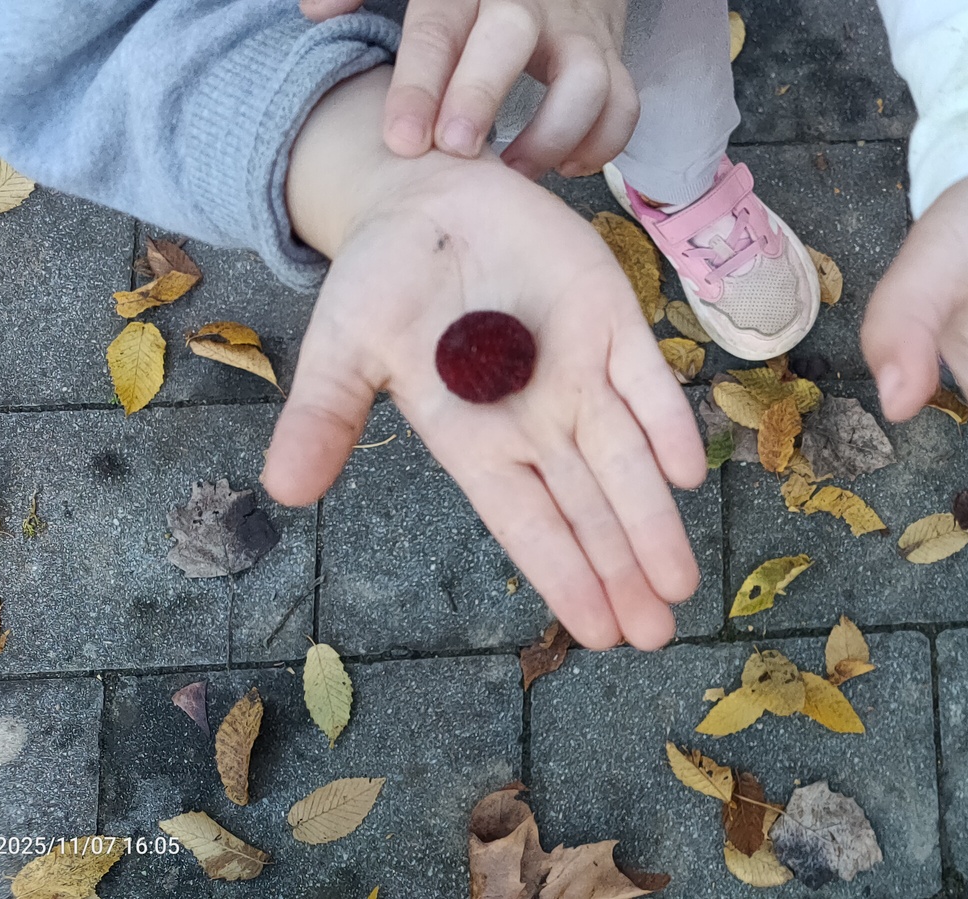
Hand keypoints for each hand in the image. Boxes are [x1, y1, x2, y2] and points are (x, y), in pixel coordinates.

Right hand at [271, 69, 703, 649]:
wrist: (424, 194)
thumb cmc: (384, 282)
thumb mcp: (342, 347)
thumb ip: (325, 417)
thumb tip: (281, 492)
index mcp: (475, 438)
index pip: (527, 522)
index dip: (563, 574)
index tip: (597, 632)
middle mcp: (537, 418)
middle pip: (589, 508)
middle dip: (623, 570)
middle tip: (655, 634)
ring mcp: (580, 370)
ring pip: (627, 459)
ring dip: (654, 520)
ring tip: (680, 584)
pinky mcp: (611, 317)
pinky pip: (647, 378)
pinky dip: (667, 420)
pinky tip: (686, 471)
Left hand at [301, 0, 636, 178]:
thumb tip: (314, 12)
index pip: (438, 27)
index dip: (419, 84)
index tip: (401, 140)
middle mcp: (529, 4)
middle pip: (510, 39)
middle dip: (482, 95)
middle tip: (455, 151)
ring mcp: (578, 31)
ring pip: (587, 77)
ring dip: (554, 133)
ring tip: (515, 172)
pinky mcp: (612, 58)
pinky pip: (625, 104)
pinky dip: (602, 142)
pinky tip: (564, 167)